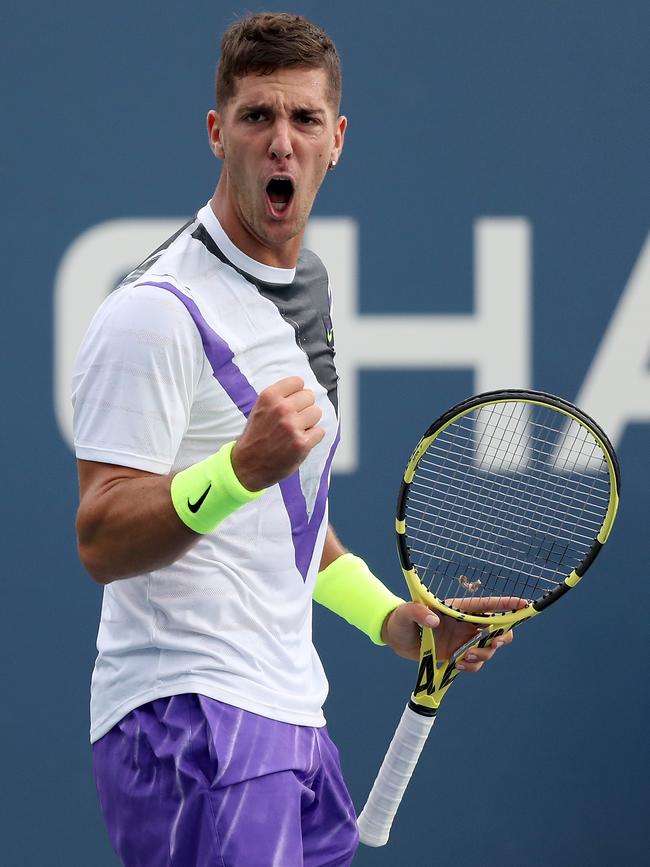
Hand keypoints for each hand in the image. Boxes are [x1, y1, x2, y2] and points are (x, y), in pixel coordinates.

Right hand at [232, 377, 323, 489]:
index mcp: (269, 397)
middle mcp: (281, 409)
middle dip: (304, 407)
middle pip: (309, 396)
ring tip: (297, 430)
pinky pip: (320, 431)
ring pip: (316, 412)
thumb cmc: (255, 437)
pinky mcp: (302, 443)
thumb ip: (278, 398)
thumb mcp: (259, 409)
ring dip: (309, 421)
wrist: (247, 466)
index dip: (297, 392)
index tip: (293, 401)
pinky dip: (312, 437)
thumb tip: (301, 391)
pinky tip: (300, 441)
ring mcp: (292, 426)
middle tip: (294, 418)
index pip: (298, 382)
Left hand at [381, 597, 525, 670]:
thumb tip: (433, 620)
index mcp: (458, 609)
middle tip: (495, 642)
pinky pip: (475, 663)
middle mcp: (465, 624)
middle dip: (503, 636)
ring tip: (463, 657)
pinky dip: (472, 666)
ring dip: (483, 654)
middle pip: (498, 628)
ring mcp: (463, 640)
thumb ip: (417, 613)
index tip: (524, 605)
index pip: (487, 605)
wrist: (394, 637)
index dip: (507, 605)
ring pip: (489, 648)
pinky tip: (458, 665)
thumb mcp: (405, 612)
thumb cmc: (400, 618)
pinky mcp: (458, 655)